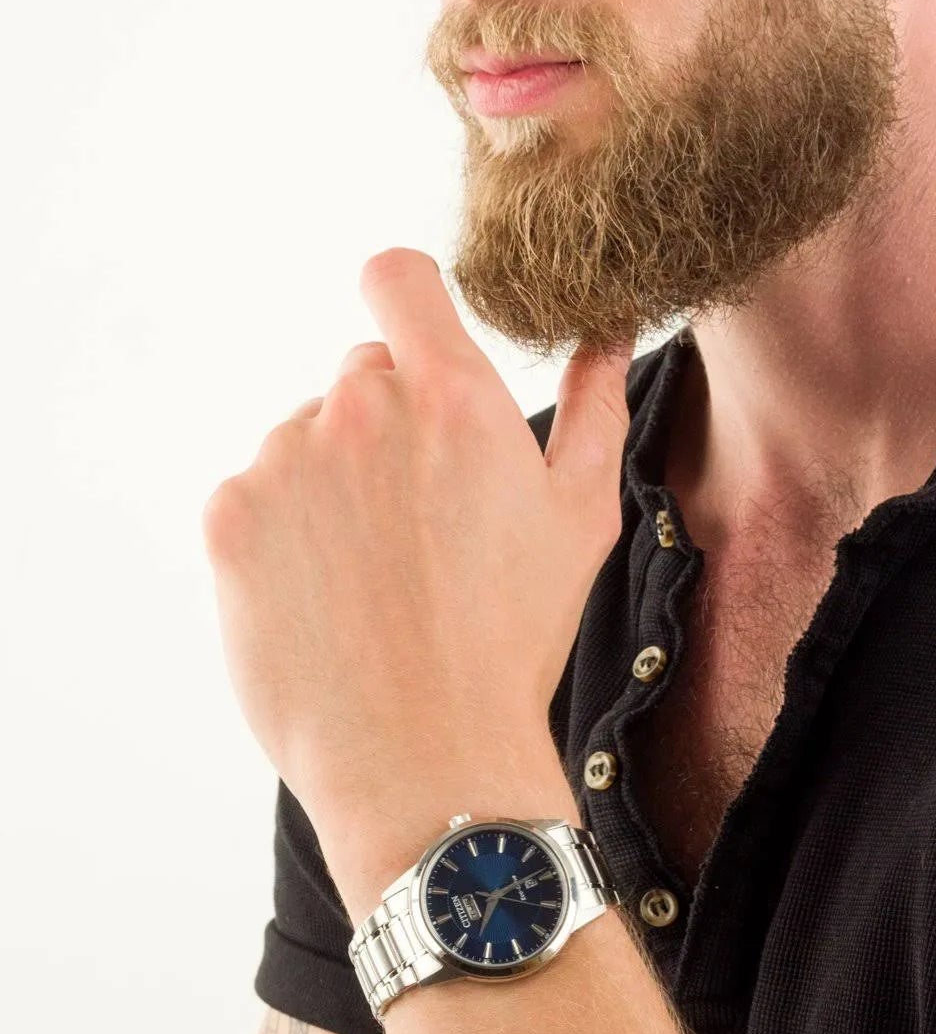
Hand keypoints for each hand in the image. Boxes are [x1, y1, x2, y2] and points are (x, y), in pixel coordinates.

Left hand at [202, 247, 633, 852]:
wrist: (425, 757)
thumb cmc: (514, 636)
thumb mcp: (582, 512)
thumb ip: (594, 401)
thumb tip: (608, 328)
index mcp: (451, 396)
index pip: (397, 276)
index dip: (409, 297)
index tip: (422, 336)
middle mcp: (360, 410)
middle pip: (363, 372)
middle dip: (392, 420)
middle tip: (428, 513)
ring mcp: (284, 463)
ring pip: (308, 438)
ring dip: (336, 479)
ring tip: (379, 571)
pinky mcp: (230, 520)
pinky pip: (258, 495)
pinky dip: (286, 531)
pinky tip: (332, 594)